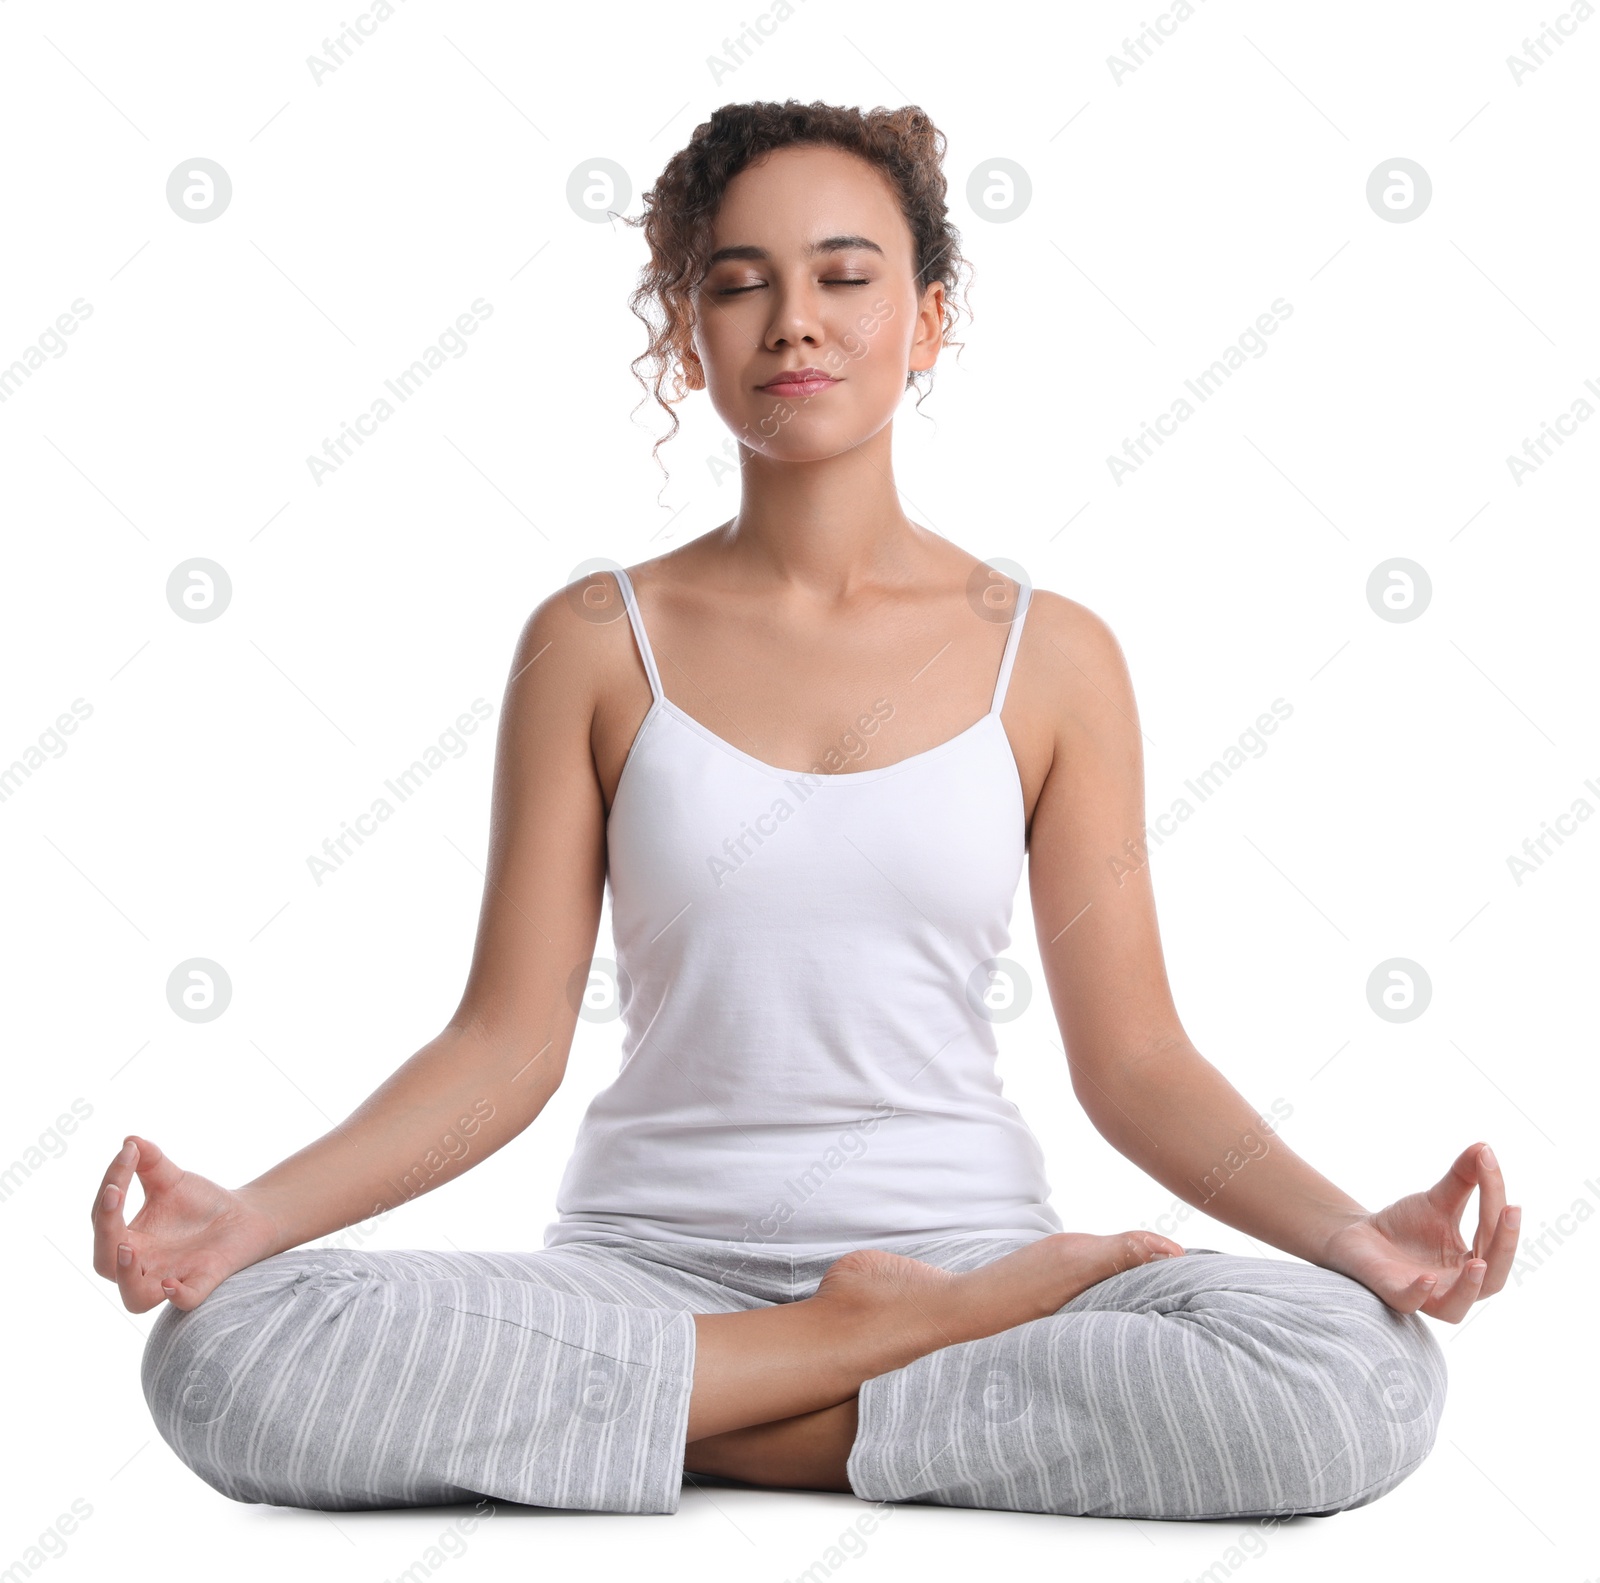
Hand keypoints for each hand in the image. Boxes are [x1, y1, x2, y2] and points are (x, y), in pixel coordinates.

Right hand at [90, 1136, 278, 1312]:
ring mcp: (172, 1276)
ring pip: (135, 1298)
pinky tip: (173, 1282)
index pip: (104, 1221)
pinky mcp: (203, 1281)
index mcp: (130, 1238)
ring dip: (126, 1275)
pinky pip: (186, 1301)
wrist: (246, 1215)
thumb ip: (150, 1162)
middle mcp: (144, 1264)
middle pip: (105, 1262)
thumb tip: (130, 1141)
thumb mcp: (172, 1179)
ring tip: (128, 1247)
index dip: (108, 1190)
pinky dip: (179, 1295)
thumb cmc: (201, 1203)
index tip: (127, 1154)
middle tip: (116, 1195)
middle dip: (104, 1232)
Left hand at [1317, 1141, 1518, 1321]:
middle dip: (1504, 1246)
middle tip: (1510, 1210)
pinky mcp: (1393, 1294)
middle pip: (1493, 1279)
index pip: (1494, 1235)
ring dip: (1470, 1286)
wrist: (1358, 1236)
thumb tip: (1484, 1147)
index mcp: (1474, 1263)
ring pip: (1458, 1306)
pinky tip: (1427, 1277)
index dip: (1494, 1198)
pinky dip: (1420, 1293)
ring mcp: (1426, 1295)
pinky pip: (1410, 1302)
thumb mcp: (1437, 1200)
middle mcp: (1456, 1286)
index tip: (1488, 1161)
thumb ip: (1463, 1180)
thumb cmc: (1405, 1226)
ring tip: (1479, 1262)